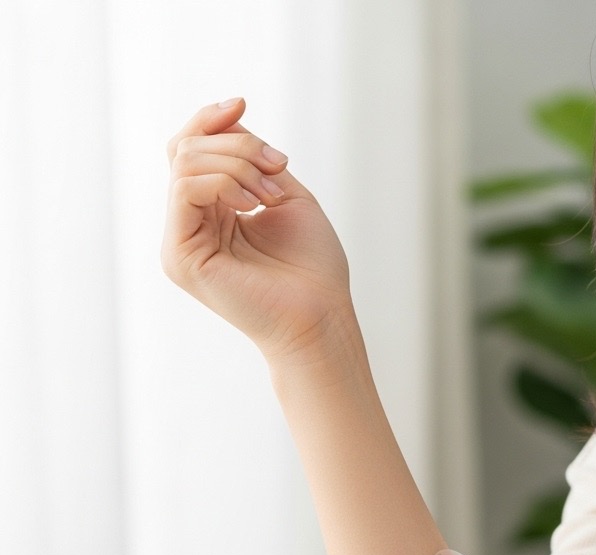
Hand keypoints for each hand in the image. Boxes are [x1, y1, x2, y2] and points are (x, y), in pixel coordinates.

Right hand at [162, 98, 352, 360]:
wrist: (322, 316)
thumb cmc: (313, 266)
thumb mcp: (286, 193)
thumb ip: (253, 158)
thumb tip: (229, 112)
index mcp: (211, 211)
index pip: (190, 149)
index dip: (210, 119)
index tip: (242, 103)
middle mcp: (189, 224)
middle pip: (185, 149)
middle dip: (237, 143)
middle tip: (278, 167)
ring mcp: (180, 241)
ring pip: (186, 164)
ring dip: (237, 164)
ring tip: (272, 193)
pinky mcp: (180, 256)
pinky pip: (185, 190)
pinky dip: (223, 182)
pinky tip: (252, 203)